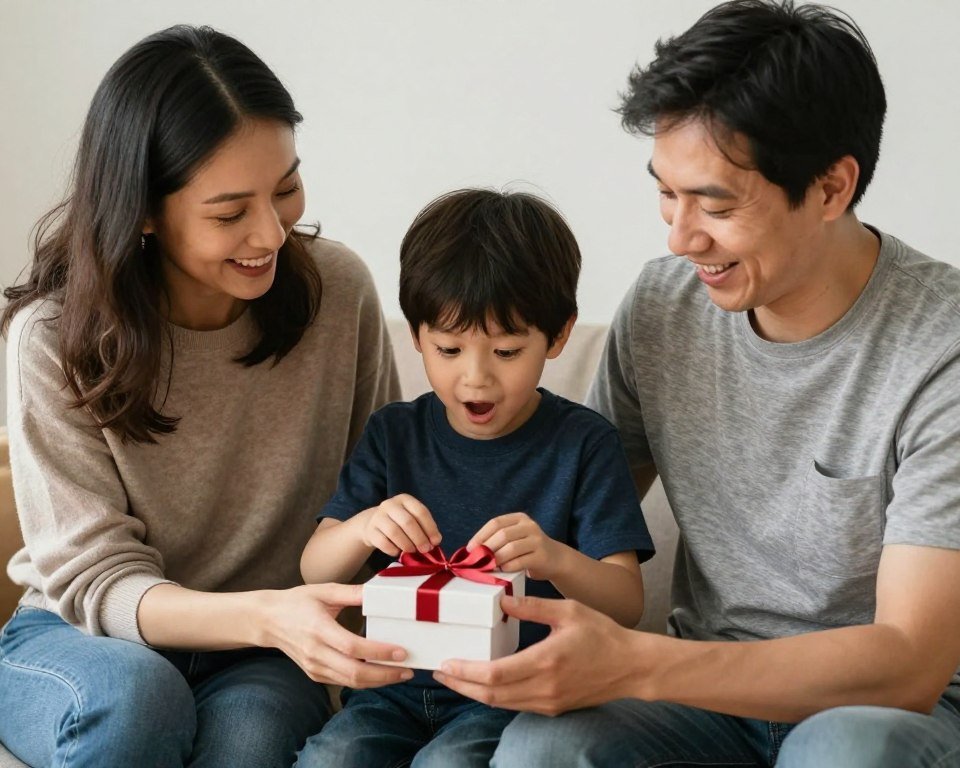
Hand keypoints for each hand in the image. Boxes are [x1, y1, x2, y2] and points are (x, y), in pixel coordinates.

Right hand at [261, 582, 413, 687]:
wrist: (267, 620)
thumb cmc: (297, 602)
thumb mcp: (324, 590)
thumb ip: (353, 592)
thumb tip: (379, 590)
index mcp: (318, 629)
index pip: (352, 647)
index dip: (378, 652)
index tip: (401, 651)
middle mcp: (315, 652)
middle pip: (354, 672)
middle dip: (385, 675)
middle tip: (408, 670)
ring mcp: (314, 667)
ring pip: (350, 682)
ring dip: (378, 681)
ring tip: (401, 674)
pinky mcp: (314, 674)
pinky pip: (343, 682)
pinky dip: (365, 681)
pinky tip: (381, 674)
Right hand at [360, 493, 440, 556]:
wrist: (372, 523)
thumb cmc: (398, 522)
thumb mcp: (412, 518)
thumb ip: (424, 528)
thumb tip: (435, 541)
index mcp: (404, 499)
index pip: (420, 511)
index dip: (430, 528)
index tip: (436, 541)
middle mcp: (390, 505)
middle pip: (408, 522)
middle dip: (419, 538)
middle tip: (425, 549)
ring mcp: (378, 517)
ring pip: (394, 532)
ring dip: (407, 545)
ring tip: (412, 551)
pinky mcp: (370, 530)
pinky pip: (383, 542)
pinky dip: (393, 550)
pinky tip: (398, 552)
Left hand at [434, 595, 646, 713]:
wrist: (631, 667)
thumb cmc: (602, 635)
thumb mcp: (568, 611)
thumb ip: (533, 607)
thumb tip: (501, 600)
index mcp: (546, 661)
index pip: (495, 674)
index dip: (466, 671)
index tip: (447, 662)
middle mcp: (544, 688)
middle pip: (491, 695)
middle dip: (461, 684)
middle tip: (440, 672)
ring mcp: (548, 702)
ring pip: (500, 703)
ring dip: (473, 692)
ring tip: (454, 676)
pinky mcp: (552, 708)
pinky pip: (514, 704)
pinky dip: (493, 695)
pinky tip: (482, 683)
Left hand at [468, 512, 562, 579]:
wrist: (556, 559)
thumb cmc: (528, 550)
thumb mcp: (515, 538)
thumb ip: (498, 540)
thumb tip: (472, 550)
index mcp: (519, 518)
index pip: (496, 523)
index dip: (480, 535)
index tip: (470, 549)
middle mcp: (529, 526)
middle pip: (503, 535)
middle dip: (487, 549)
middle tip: (476, 561)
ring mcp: (537, 540)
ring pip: (511, 548)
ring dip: (496, 559)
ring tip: (488, 567)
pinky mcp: (542, 556)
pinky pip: (521, 561)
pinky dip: (508, 567)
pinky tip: (503, 571)